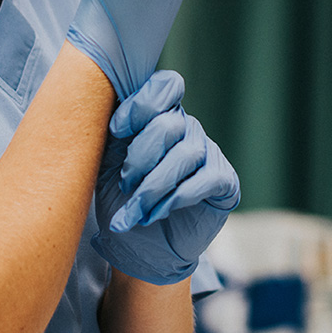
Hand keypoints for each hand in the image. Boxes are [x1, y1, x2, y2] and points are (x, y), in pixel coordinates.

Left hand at [91, 70, 239, 285]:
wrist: (138, 246)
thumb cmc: (119, 197)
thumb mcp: (106, 160)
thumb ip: (113, 132)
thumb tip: (108, 109)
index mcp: (158, 114)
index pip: (165, 86)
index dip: (141, 104)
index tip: (116, 130)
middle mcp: (186, 127)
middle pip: (169, 123)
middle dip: (140, 156)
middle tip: (124, 183)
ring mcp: (208, 152)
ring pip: (185, 154)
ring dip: (154, 185)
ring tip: (135, 208)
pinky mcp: (224, 181)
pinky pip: (206, 178)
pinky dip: (177, 197)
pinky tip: (158, 213)